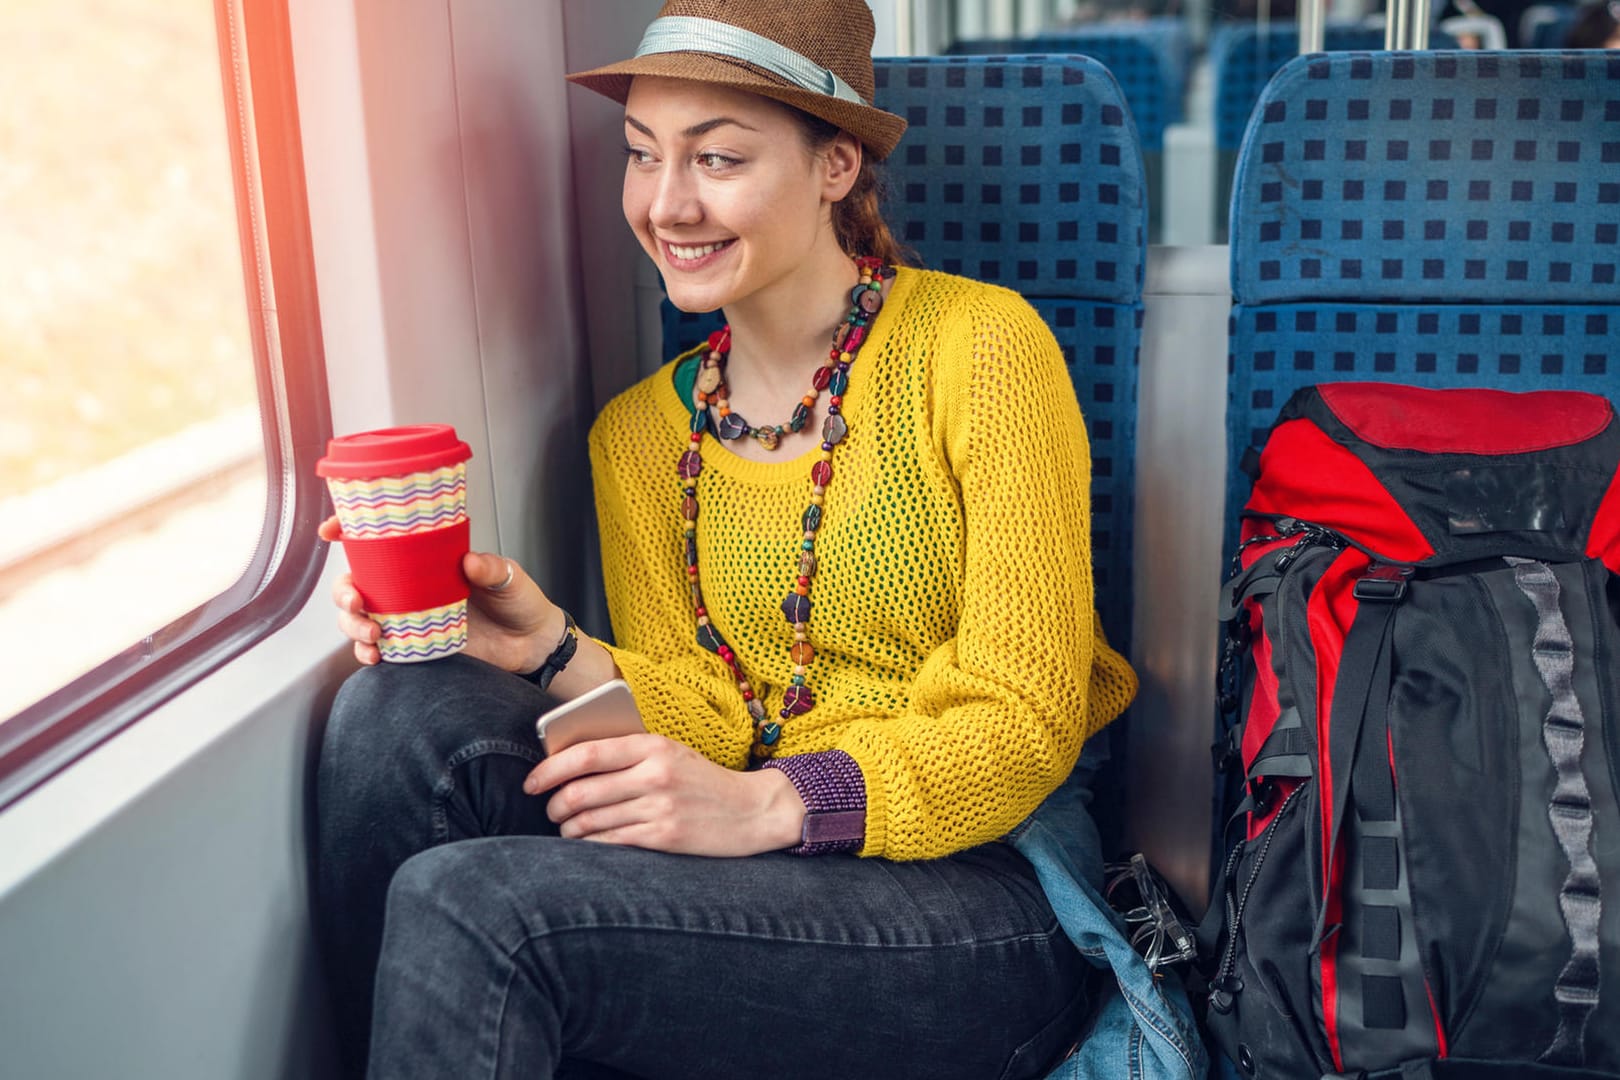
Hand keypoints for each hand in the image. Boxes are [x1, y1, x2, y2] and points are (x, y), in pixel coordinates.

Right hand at [319, 514, 559, 671]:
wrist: (532, 644)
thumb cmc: (520, 602)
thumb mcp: (509, 578)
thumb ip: (491, 569)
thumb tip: (470, 562)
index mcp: (426, 562)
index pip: (380, 542)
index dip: (348, 533)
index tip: (331, 531)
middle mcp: (410, 588)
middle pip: (355, 583)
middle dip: (343, 591)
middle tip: (357, 601)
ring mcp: (409, 618)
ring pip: (358, 618)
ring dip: (352, 625)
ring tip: (373, 635)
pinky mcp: (414, 647)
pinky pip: (378, 650)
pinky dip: (367, 654)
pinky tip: (376, 656)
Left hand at [523, 734, 805, 856]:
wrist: (752, 810)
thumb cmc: (702, 781)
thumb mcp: (670, 753)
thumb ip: (627, 755)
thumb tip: (569, 765)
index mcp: (653, 745)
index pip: (586, 754)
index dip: (549, 769)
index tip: (531, 782)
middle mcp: (654, 775)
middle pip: (581, 791)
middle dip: (554, 805)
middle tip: (549, 810)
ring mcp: (659, 808)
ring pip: (590, 821)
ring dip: (568, 830)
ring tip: (566, 830)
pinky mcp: (664, 837)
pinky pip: (609, 843)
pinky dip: (589, 846)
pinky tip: (586, 844)